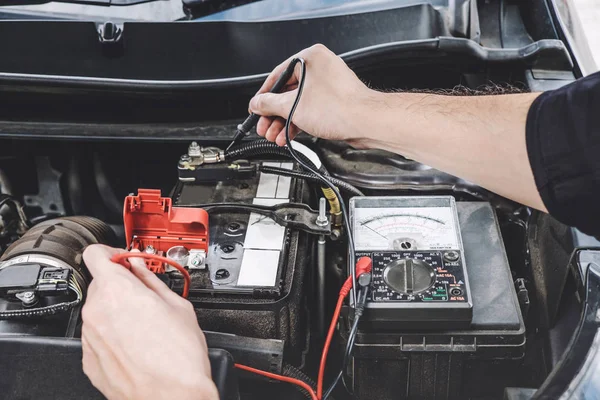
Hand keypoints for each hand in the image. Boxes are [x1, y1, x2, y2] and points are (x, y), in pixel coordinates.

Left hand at [81, 244, 217, 399]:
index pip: (95, 253)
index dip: (112, 253)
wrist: (171, 398)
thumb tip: (142, 268)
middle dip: (121, 284)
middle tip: (144, 293)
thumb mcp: (178, 306)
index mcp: (117, 290)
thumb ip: (151, 280)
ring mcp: (90, 338)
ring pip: (99, 310)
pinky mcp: (89, 360)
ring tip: (145, 324)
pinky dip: (113, 334)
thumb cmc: (179, 358)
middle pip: (100, 283)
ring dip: (117, 310)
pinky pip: (98, 336)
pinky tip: (137, 343)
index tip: (126, 260)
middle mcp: (96, 311)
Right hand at [249, 44, 376, 146]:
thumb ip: (269, 104)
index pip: (277, 75)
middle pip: (288, 91)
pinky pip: (310, 109)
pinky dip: (299, 122)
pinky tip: (289, 135)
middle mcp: (320, 67)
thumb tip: (257, 104)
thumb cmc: (339, 107)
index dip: (263, 96)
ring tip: (275, 136)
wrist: (366, 122)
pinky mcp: (335, 100)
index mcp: (310, 57)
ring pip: (299, 103)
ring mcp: (328, 84)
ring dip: (285, 121)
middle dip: (274, 114)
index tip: (256, 108)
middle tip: (264, 127)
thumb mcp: (293, 106)